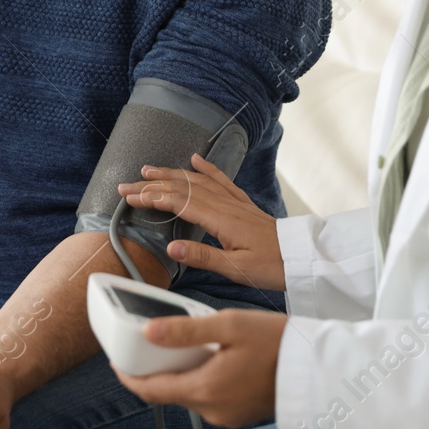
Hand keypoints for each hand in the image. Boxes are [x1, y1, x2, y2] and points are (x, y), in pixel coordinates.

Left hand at [113, 308, 287, 428]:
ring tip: (184, 344)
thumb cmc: (278, 342)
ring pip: (189, 393)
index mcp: (205, 390)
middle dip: (155, 370)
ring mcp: (227, 415)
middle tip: (149, 343)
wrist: (319, 367)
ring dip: (180, 373)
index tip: (116, 361)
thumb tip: (148, 332)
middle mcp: (212, 410)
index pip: (150, 391)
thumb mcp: (228, 325)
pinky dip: (201, 379)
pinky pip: (209, 397)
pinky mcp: (239, 414)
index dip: (128, 376)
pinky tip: (210, 358)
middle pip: (168, 392)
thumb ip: (185, 331)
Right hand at [118, 152, 286, 290]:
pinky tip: (194, 159)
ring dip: (170, 174)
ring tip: (149, 169)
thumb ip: (204, 256)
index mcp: (220, 219)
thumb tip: (171, 247)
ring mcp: (234, 202)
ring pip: (196, 181)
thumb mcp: (237, 269)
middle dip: (151, 185)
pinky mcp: (243, 204)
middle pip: (182, 188)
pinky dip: (205, 168)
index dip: (151, 198)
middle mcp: (225, 204)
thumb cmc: (273, 266)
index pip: (177, 202)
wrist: (302, 258)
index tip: (129, 198)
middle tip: (126, 185)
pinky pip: (221, 180)